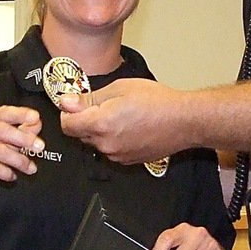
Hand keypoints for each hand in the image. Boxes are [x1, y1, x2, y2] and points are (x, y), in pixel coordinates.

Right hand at [0, 106, 43, 206]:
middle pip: (2, 130)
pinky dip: (7, 173)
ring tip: (30, 168)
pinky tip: (12, 176)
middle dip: (25, 138)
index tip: (36, 117)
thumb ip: (19, 134)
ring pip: (0, 150)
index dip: (20, 114)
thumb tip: (36, 123)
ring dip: (20, 160)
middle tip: (40, 147)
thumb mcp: (3, 147)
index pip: (2, 113)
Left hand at [58, 79, 186, 163]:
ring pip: (96, 143)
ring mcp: (117, 155)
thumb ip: (89, 98)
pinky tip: (130, 127)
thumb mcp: (119, 88)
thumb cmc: (157, 102)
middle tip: (104, 105)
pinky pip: (111, 150)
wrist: (184, 121)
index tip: (76, 104)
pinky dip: (114, 139)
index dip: (69, 112)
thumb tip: (67, 102)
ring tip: (122, 116)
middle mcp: (106, 144)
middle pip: (80, 134)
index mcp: (100, 124)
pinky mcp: (128, 161)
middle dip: (86, 120)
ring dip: (101, 131)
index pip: (67, 124)